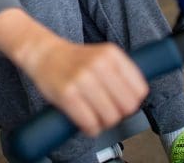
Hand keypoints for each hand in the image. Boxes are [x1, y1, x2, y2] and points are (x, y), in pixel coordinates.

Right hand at [26, 39, 147, 136]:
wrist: (43, 54)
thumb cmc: (73, 60)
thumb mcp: (102, 55)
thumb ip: (120, 73)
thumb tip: (135, 100)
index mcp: (111, 54)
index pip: (139, 89)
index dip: (132, 101)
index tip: (121, 102)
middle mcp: (99, 64)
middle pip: (127, 106)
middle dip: (119, 114)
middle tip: (108, 111)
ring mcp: (82, 79)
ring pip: (110, 117)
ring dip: (104, 123)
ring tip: (94, 116)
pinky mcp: (67, 94)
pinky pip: (90, 123)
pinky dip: (90, 128)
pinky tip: (85, 122)